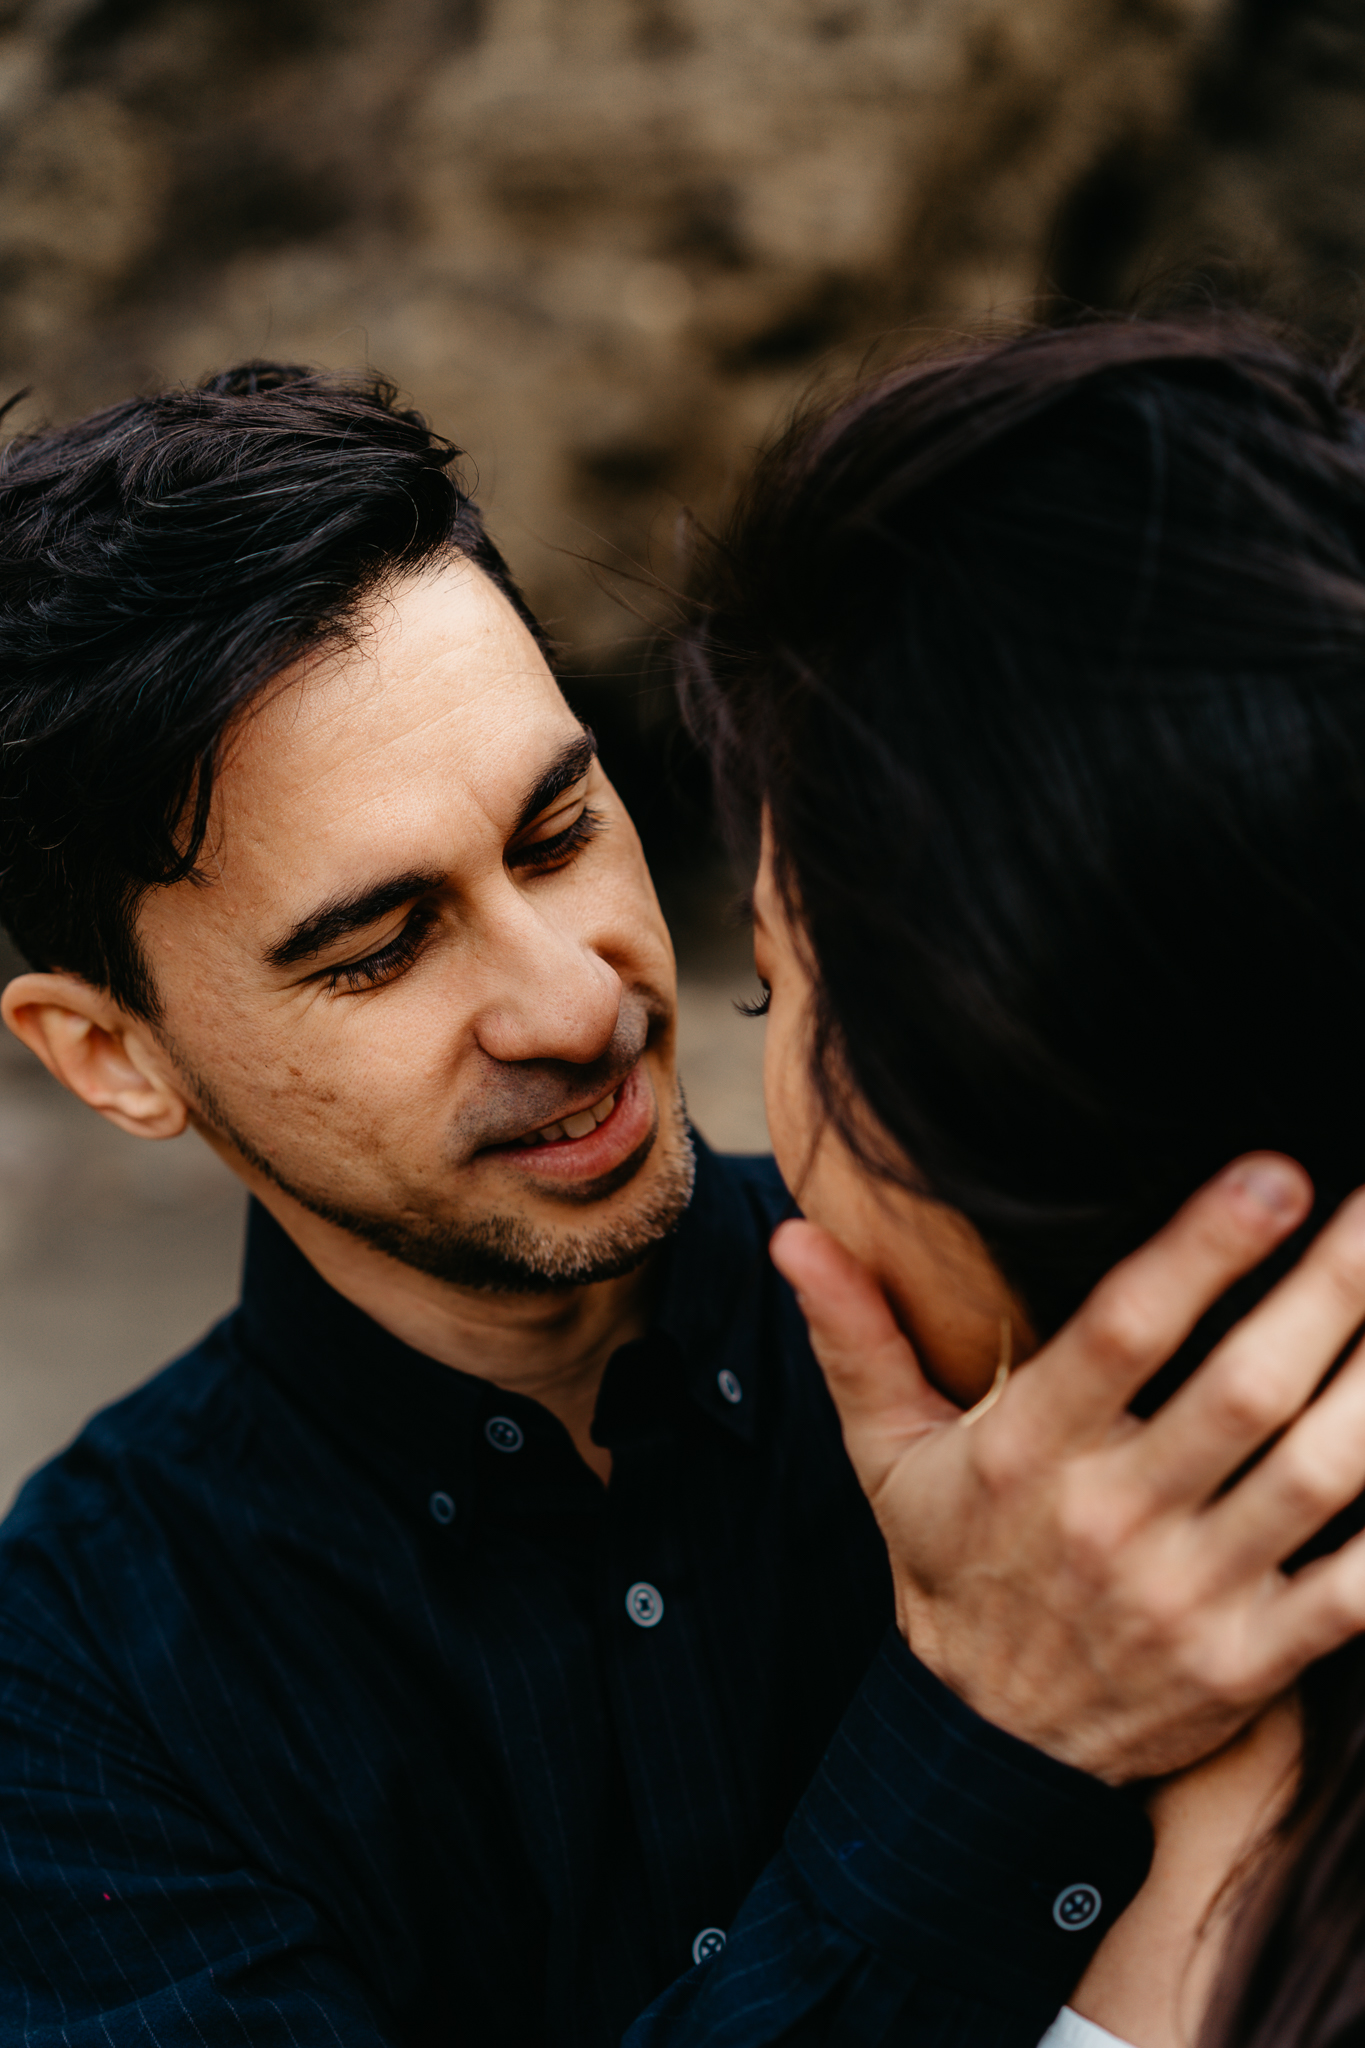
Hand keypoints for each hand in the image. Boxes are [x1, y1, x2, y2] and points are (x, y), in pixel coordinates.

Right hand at [771, 1156, 1364, 1784]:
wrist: (988, 1748)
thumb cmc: (948, 1567)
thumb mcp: (884, 1455)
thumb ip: (855, 1336)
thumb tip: (797, 1232)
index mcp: (1029, 1454)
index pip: (1123, 1334)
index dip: (1203, 1251)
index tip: (1276, 1173)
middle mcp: (1114, 1521)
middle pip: (1245, 1392)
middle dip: (1332, 1290)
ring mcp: (1192, 1596)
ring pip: (1319, 1478)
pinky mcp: (1253, 1658)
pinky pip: (1354, 1588)